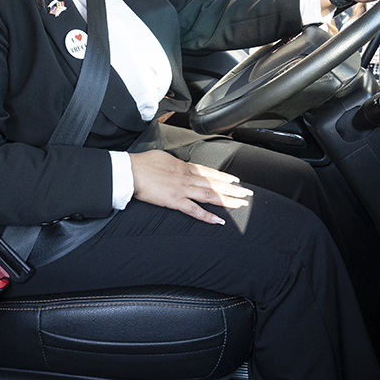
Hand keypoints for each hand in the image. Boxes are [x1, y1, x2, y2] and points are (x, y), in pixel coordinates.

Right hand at [129, 150, 251, 224]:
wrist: (131, 170)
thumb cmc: (142, 163)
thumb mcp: (162, 157)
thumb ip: (174, 163)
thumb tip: (177, 164)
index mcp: (183, 167)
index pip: (209, 172)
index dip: (223, 176)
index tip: (235, 179)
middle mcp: (187, 177)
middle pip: (215, 183)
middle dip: (233, 188)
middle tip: (247, 193)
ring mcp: (182, 190)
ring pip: (210, 195)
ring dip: (227, 200)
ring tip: (241, 204)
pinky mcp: (175, 201)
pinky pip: (195, 210)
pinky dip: (208, 216)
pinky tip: (219, 221)